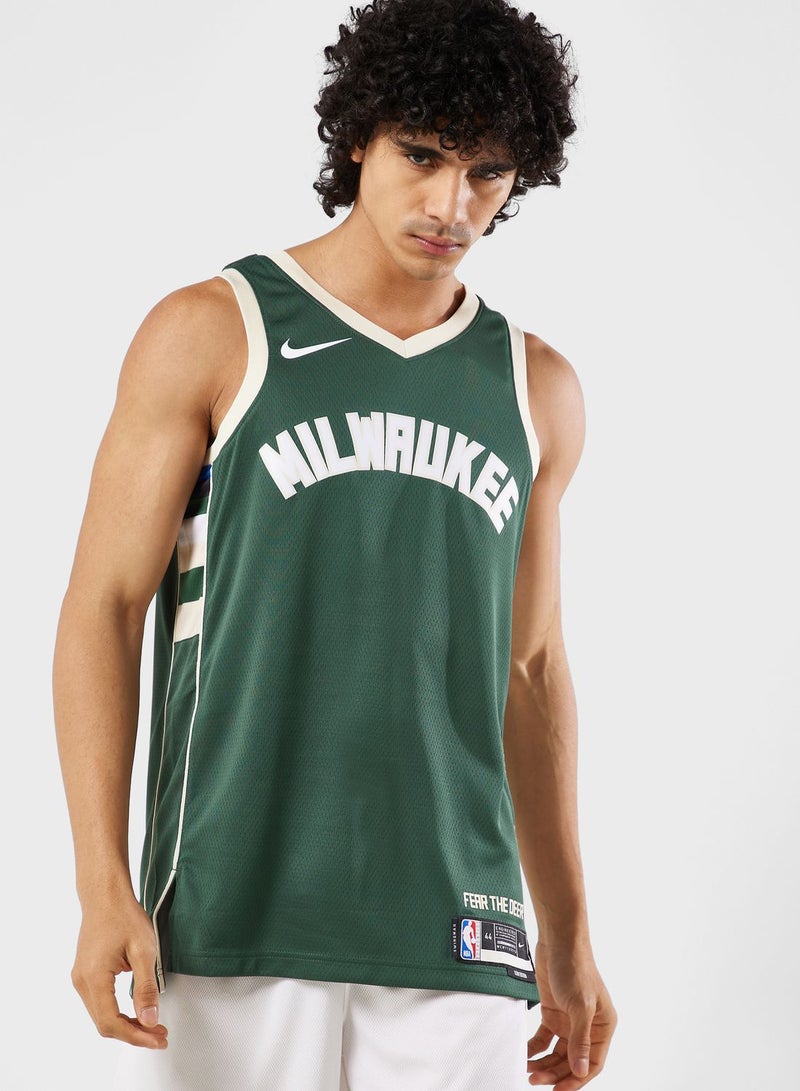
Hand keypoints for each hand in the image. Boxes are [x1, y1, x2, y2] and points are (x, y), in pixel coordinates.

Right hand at [71, 892, 167, 1049]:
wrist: (105, 895)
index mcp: (94, 977)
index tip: (157, 1038)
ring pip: (101, 1016)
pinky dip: (118, 1012)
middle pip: (104, 1024)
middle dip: (133, 1033)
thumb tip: (149, 1019)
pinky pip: (100, 1003)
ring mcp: (81, 978)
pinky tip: (136, 1011)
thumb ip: (146, 987)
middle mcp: (82, 981)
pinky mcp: (85, 974)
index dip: (136, 1035)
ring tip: (152, 1025)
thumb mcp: (144, 950)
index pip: (111, 1022)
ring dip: (126, 1024)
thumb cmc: (123, 915)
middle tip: (160, 1034)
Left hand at [526, 939, 615, 1087]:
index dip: (576, 1079)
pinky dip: (535, 1048)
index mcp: (603, 1026)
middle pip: (572, 1061)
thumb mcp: (580, 1005)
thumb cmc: (576, 967)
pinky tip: (526, 1054)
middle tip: (536, 1079)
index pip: (592, 1064)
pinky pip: (544, 1038)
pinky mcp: (553, 1012)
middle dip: (555, 1073)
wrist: (558, 941)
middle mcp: (587, 1026)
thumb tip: (581, 1070)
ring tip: (528, 1070)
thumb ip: (579, 1040)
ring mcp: (569, 1020)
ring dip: (544, 1063)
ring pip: (557, 1052)